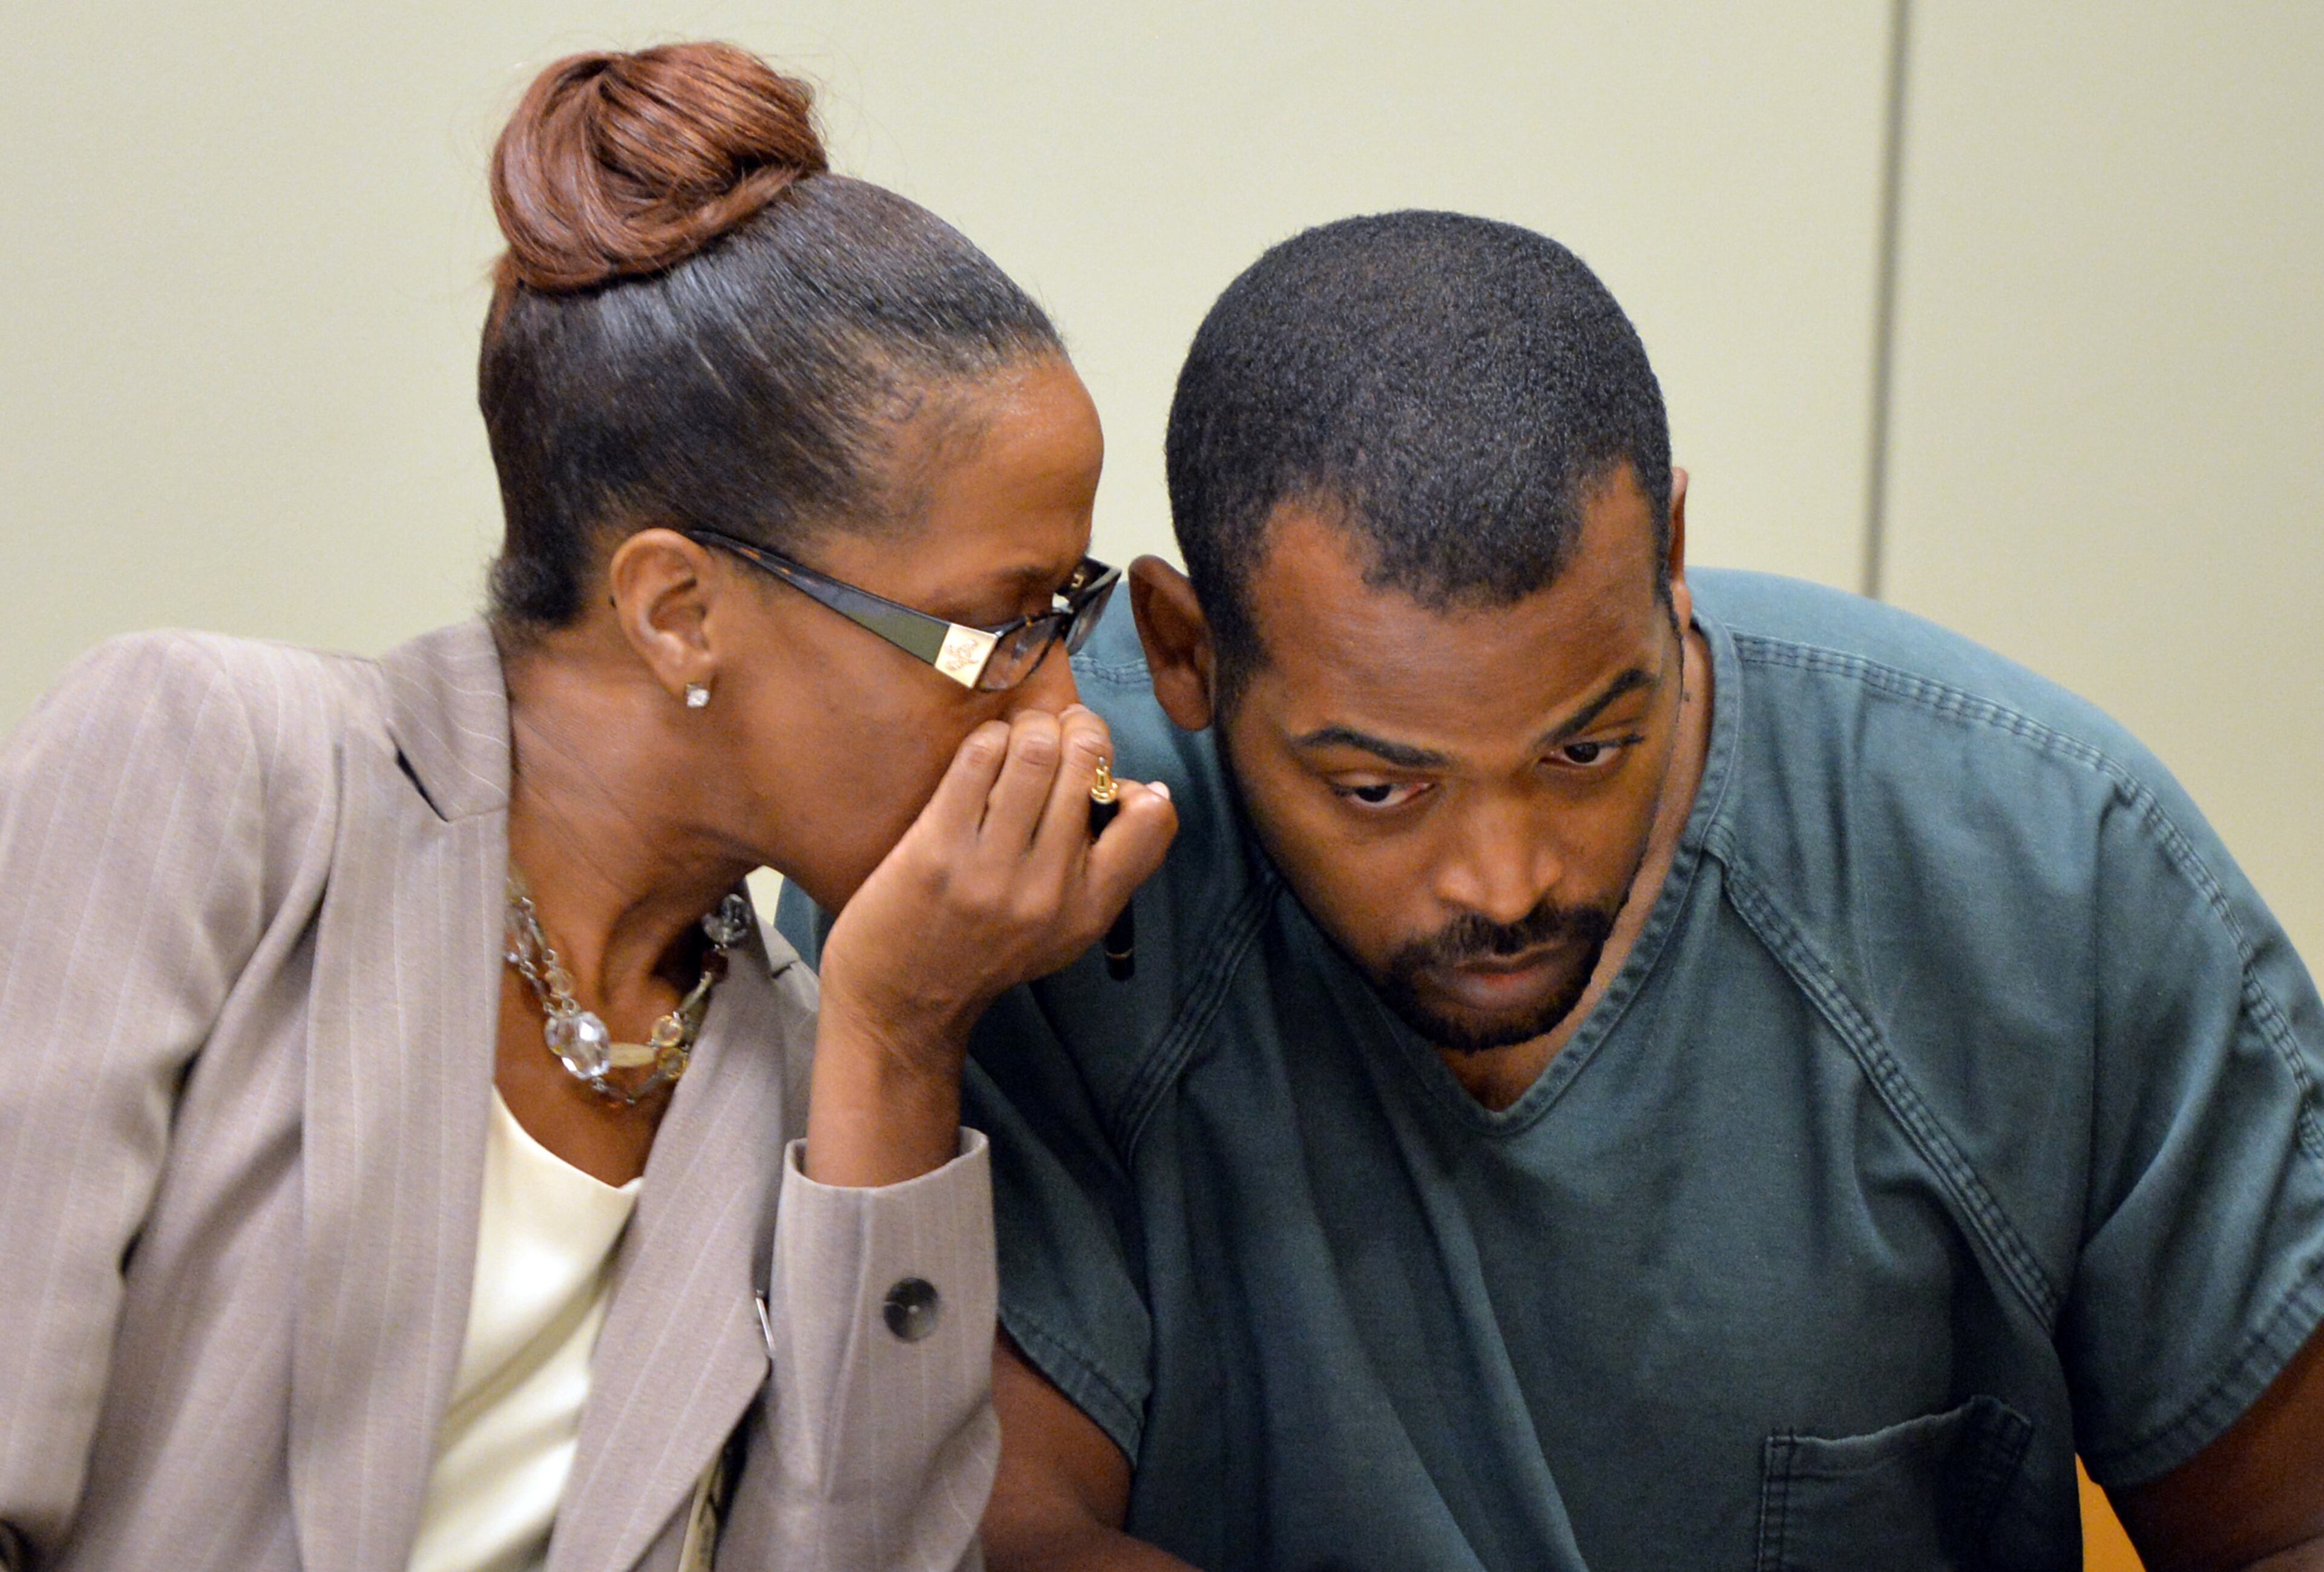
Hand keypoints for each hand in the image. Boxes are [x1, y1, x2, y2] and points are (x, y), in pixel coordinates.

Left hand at [804, 705, 1174, 1185]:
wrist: (903, 1001)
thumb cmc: (985, 952)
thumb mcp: (1066, 931)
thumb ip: (1105, 870)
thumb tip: (1141, 788)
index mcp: (1091, 908)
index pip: (1154, 819)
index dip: (1138, 781)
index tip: (1106, 779)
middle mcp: (1049, 889)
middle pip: (1088, 762)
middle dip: (1078, 726)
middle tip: (1058, 728)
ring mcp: (991, 870)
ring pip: (1034, 750)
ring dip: (1029, 725)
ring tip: (1019, 734)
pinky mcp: (936, 850)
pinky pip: (977, 759)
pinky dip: (987, 739)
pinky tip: (983, 753)